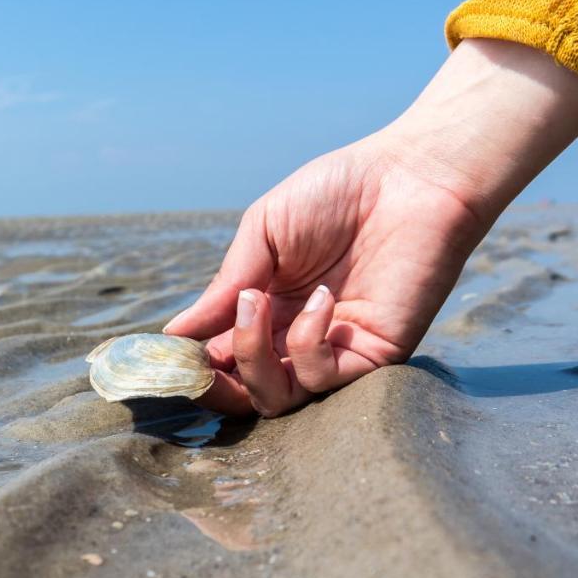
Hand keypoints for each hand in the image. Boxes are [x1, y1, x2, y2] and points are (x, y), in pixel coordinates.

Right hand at [165, 39, 577, 415]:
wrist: (409, 178)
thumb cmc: (336, 194)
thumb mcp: (263, 233)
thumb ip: (225, 285)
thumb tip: (175, 335)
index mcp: (267, 310)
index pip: (220, 359)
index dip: (192, 364)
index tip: (169, 352)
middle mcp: (296, 339)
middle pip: (244, 395)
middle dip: (215, 385)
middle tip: (202, 358)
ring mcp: (333, 352)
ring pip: (276, 399)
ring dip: (255, 355)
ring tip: (259, 302)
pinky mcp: (373, 357)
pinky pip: (323, 378)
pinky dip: (308, 343)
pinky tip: (321, 300)